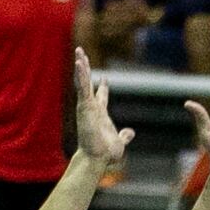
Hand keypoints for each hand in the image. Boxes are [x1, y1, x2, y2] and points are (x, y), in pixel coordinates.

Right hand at [70, 50, 133, 170]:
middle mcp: (92, 107)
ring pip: (83, 81)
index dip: (102, 88)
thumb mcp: (120, 141)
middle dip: (86, 68)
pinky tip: (80, 63)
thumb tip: (131, 132)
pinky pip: (82, 87)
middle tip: (82, 54)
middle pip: (88, 83)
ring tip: (79, 51)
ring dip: (81, 66)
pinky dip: (81, 75)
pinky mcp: (84, 106)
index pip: (101, 97)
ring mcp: (87, 106)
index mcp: (100, 114)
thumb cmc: (105, 153)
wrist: (97, 158)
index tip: (104, 78)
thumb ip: (124, 135)